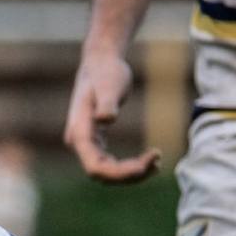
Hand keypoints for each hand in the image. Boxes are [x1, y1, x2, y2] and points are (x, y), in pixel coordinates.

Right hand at [63, 51, 157, 183]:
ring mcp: (86, 143)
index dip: (121, 172)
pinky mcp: (95, 140)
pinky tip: (147, 160)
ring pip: (105, 171)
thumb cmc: (105, 72)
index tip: (149, 161)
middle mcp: (79, 143)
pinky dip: (127, 165)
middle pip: (101, 174)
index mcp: (79, 134)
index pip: (96, 167)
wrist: (100, 62)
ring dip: (130, 173)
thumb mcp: (109, 85)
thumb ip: (106, 104)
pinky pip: (108, 162)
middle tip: (157, 162)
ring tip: (157, 163)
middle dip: (128, 174)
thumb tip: (105, 119)